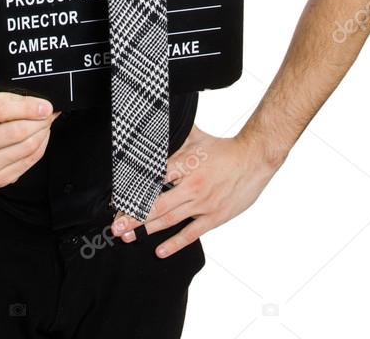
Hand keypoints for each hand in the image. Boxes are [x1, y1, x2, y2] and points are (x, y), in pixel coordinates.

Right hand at [0, 75, 61, 186]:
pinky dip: (40, 146)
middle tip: (48, 111)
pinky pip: (28, 162)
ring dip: (42, 132)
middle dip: (39, 120)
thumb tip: (31, 88)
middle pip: (15, 132)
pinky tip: (38, 135)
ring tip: (44, 121)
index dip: (25, 107)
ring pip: (26, 148)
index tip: (44, 105)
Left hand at [110, 124, 280, 257]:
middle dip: (133, 216)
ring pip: (169, 220)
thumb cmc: (223, 148)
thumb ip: (175, 134)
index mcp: (185, 164)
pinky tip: (160, 251)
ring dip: (147, 229)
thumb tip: (157, 117)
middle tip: (114, 226)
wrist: (254, 159)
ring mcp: (202, 203)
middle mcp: (191, 185)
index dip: (133, 190)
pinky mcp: (214, 217)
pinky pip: (191, 233)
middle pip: (156, 204)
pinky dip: (174, 243)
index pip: (152, 179)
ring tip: (128, 236)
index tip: (116, 199)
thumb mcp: (196, 137)